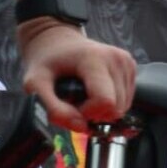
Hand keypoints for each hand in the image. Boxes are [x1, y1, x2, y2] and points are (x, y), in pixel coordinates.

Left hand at [18, 21, 136, 133]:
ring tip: (85, 95)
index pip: (105, 102)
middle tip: (76, 101)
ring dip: (103, 109)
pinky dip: (110, 103)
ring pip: (123, 107)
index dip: (88, 113)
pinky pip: (126, 100)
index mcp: (94, 58)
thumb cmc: (46, 61)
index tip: (72, 104)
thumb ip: (53, 108)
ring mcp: (126, 62)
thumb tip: (80, 126)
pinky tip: (95, 90)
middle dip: (96, 113)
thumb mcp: (35, 83)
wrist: (56, 40)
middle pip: (116, 108)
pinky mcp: (131, 67)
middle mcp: (116, 58)